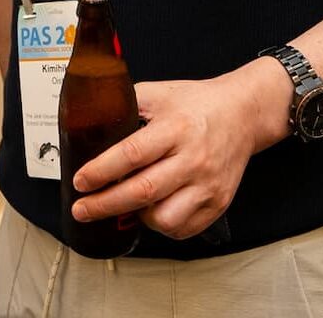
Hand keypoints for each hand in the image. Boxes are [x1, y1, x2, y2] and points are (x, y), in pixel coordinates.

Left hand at [69, 64, 287, 239]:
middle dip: (105, 204)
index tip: (80, 181)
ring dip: (136, 217)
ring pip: (164, 218)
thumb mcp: (158, 93)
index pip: (132, 155)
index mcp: (175, 128)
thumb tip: (88, 121)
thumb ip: (125, 105)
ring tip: (123, 206)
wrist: (243, 113)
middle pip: (143, 191)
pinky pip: (183, 228)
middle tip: (81, 209)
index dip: (101, 171)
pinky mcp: (219, 203)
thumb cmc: (196, 103)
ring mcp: (208, 185)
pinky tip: (151, 210)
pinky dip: (161, 225)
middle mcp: (193, 159)